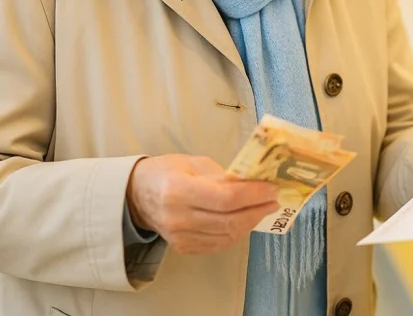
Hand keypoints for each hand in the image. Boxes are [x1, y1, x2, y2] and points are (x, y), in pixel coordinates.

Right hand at [126, 155, 279, 254]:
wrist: (138, 195)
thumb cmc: (168, 172)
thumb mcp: (195, 163)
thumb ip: (223, 175)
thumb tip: (255, 182)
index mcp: (178, 190)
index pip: (225, 198)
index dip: (253, 195)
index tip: (271, 188)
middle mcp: (177, 217)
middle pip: (229, 221)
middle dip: (257, 210)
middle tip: (274, 200)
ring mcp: (180, 237)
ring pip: (227, 236)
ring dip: (251, 223)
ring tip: (263, 209)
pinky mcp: (183, 248)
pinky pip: (219, 244)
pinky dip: (237, 233)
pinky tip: (246, 220)